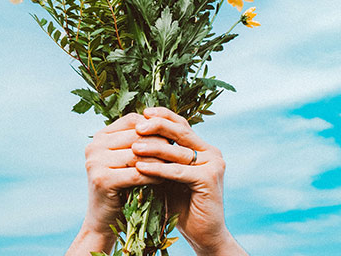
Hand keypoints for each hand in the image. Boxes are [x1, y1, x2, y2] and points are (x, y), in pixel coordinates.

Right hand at [66, 113, 163, 254]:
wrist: (103, 221)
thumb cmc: (120, 186)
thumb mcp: (126, 158)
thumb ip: (138, 140)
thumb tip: (167, 121)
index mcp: (100, 136)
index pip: (132, 120)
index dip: (153, 125)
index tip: (172, 134)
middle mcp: (94, 145)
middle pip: (136, 135)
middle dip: (160, 142)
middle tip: (179, 149)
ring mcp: (95, 162)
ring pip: (138, 155)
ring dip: (160, 159)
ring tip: (176, 163)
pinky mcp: (102, 180)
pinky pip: (137, 174)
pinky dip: (154, 176)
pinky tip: (165, 179)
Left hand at [132, 107, 246, 255]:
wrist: (202, 233)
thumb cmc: (181, 202)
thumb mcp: (167, 173)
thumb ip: (159, 155)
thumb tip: (133, 135)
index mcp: (202, 147)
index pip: (181, 124)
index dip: (163, 116)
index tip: (144, 112)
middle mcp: (211, 152)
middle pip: (181, 131)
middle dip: (158, 126)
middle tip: (138, 126)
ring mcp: (213, 164)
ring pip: (178, 151)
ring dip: (154, 148)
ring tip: (134, 147)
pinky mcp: (209, 179)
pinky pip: (178, 171)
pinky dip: (158, 169)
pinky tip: (141, 168)